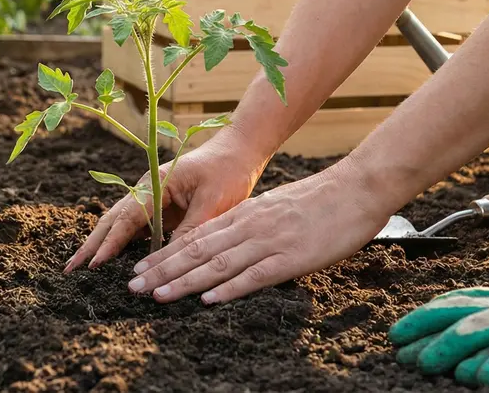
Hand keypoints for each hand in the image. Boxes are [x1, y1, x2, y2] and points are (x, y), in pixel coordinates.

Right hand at [66, 131, 263, 272]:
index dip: (110, 243)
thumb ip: (191, 232)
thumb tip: (170, 262)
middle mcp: (147, 190)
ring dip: (101, 245)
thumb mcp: (214, 203)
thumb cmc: (227, 171)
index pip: (127, 218)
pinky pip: (136, 229)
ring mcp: (152, 200)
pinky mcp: (161, 209)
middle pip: (112, 220)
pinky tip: (111, 262)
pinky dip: (121, 244)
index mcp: (156, 184)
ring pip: (119, 225)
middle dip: (92, 245)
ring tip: (82, 268)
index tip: (93, 264)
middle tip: (69, 269)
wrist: (239, 151)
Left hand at [125, 164, 387, 303]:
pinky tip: (207, 299)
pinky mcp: (290, 257)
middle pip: (195, 250)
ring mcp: (267, 241)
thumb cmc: (320, 201)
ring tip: (156, 294)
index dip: (165, 254)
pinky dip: (228, 288)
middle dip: (162, 270)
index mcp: (244, 214)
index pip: (195, 236)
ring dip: (183, 281)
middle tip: (132, 286)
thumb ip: (251, 224)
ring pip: (216, 264)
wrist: (355, 188)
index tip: (141, 268)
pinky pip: (253, 275)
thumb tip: (230, 242)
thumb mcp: (275, 208)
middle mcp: (248, 226)